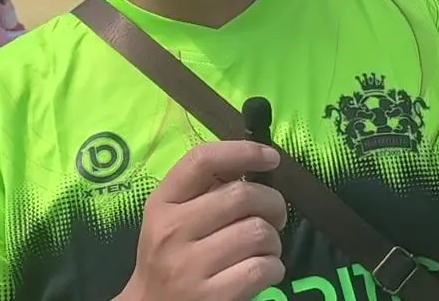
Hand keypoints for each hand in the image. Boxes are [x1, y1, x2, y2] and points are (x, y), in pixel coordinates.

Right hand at [118, 141, 285, 300]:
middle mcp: (173, 231)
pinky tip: (263, 271)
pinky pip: (263, 268)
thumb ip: (202, 191)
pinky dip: (274, 268)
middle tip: (275, 216)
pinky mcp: (212, 297)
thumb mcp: (171, 218)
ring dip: (274, 240)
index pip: (202, 160)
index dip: (243, 152)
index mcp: (163, 203)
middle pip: (243, 196)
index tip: (271, 156)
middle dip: (273, 204)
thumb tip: (249, 166)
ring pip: (258, 232)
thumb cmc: (169, 257)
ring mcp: (190, 266)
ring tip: (264, 248)